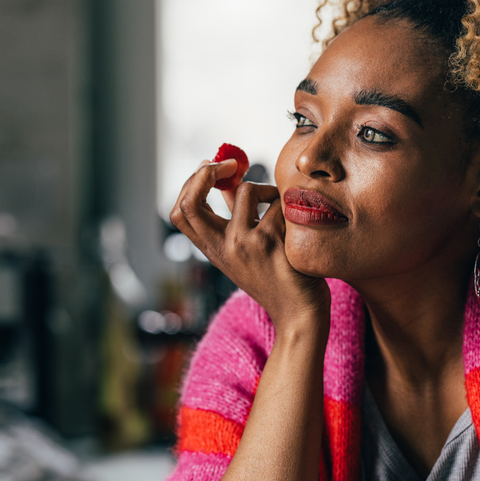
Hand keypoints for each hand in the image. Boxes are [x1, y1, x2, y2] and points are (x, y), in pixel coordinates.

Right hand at [169, 160, 329, 333]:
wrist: (299, 315)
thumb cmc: (277, 279)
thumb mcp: (246, 251)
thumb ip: (235, 216)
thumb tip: (228, 179)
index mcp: (214, 251)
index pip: (180, 212)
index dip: (191, 183)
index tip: (211, 169)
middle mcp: (224, 248)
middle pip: (191, 201)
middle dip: (208, 172)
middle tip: (232, 164)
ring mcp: (247, 244)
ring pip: (247, 189)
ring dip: (266, 188)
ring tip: (279, 205)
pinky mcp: (274, 241)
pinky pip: (280, 202)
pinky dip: (289, 204)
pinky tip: (298, 223)